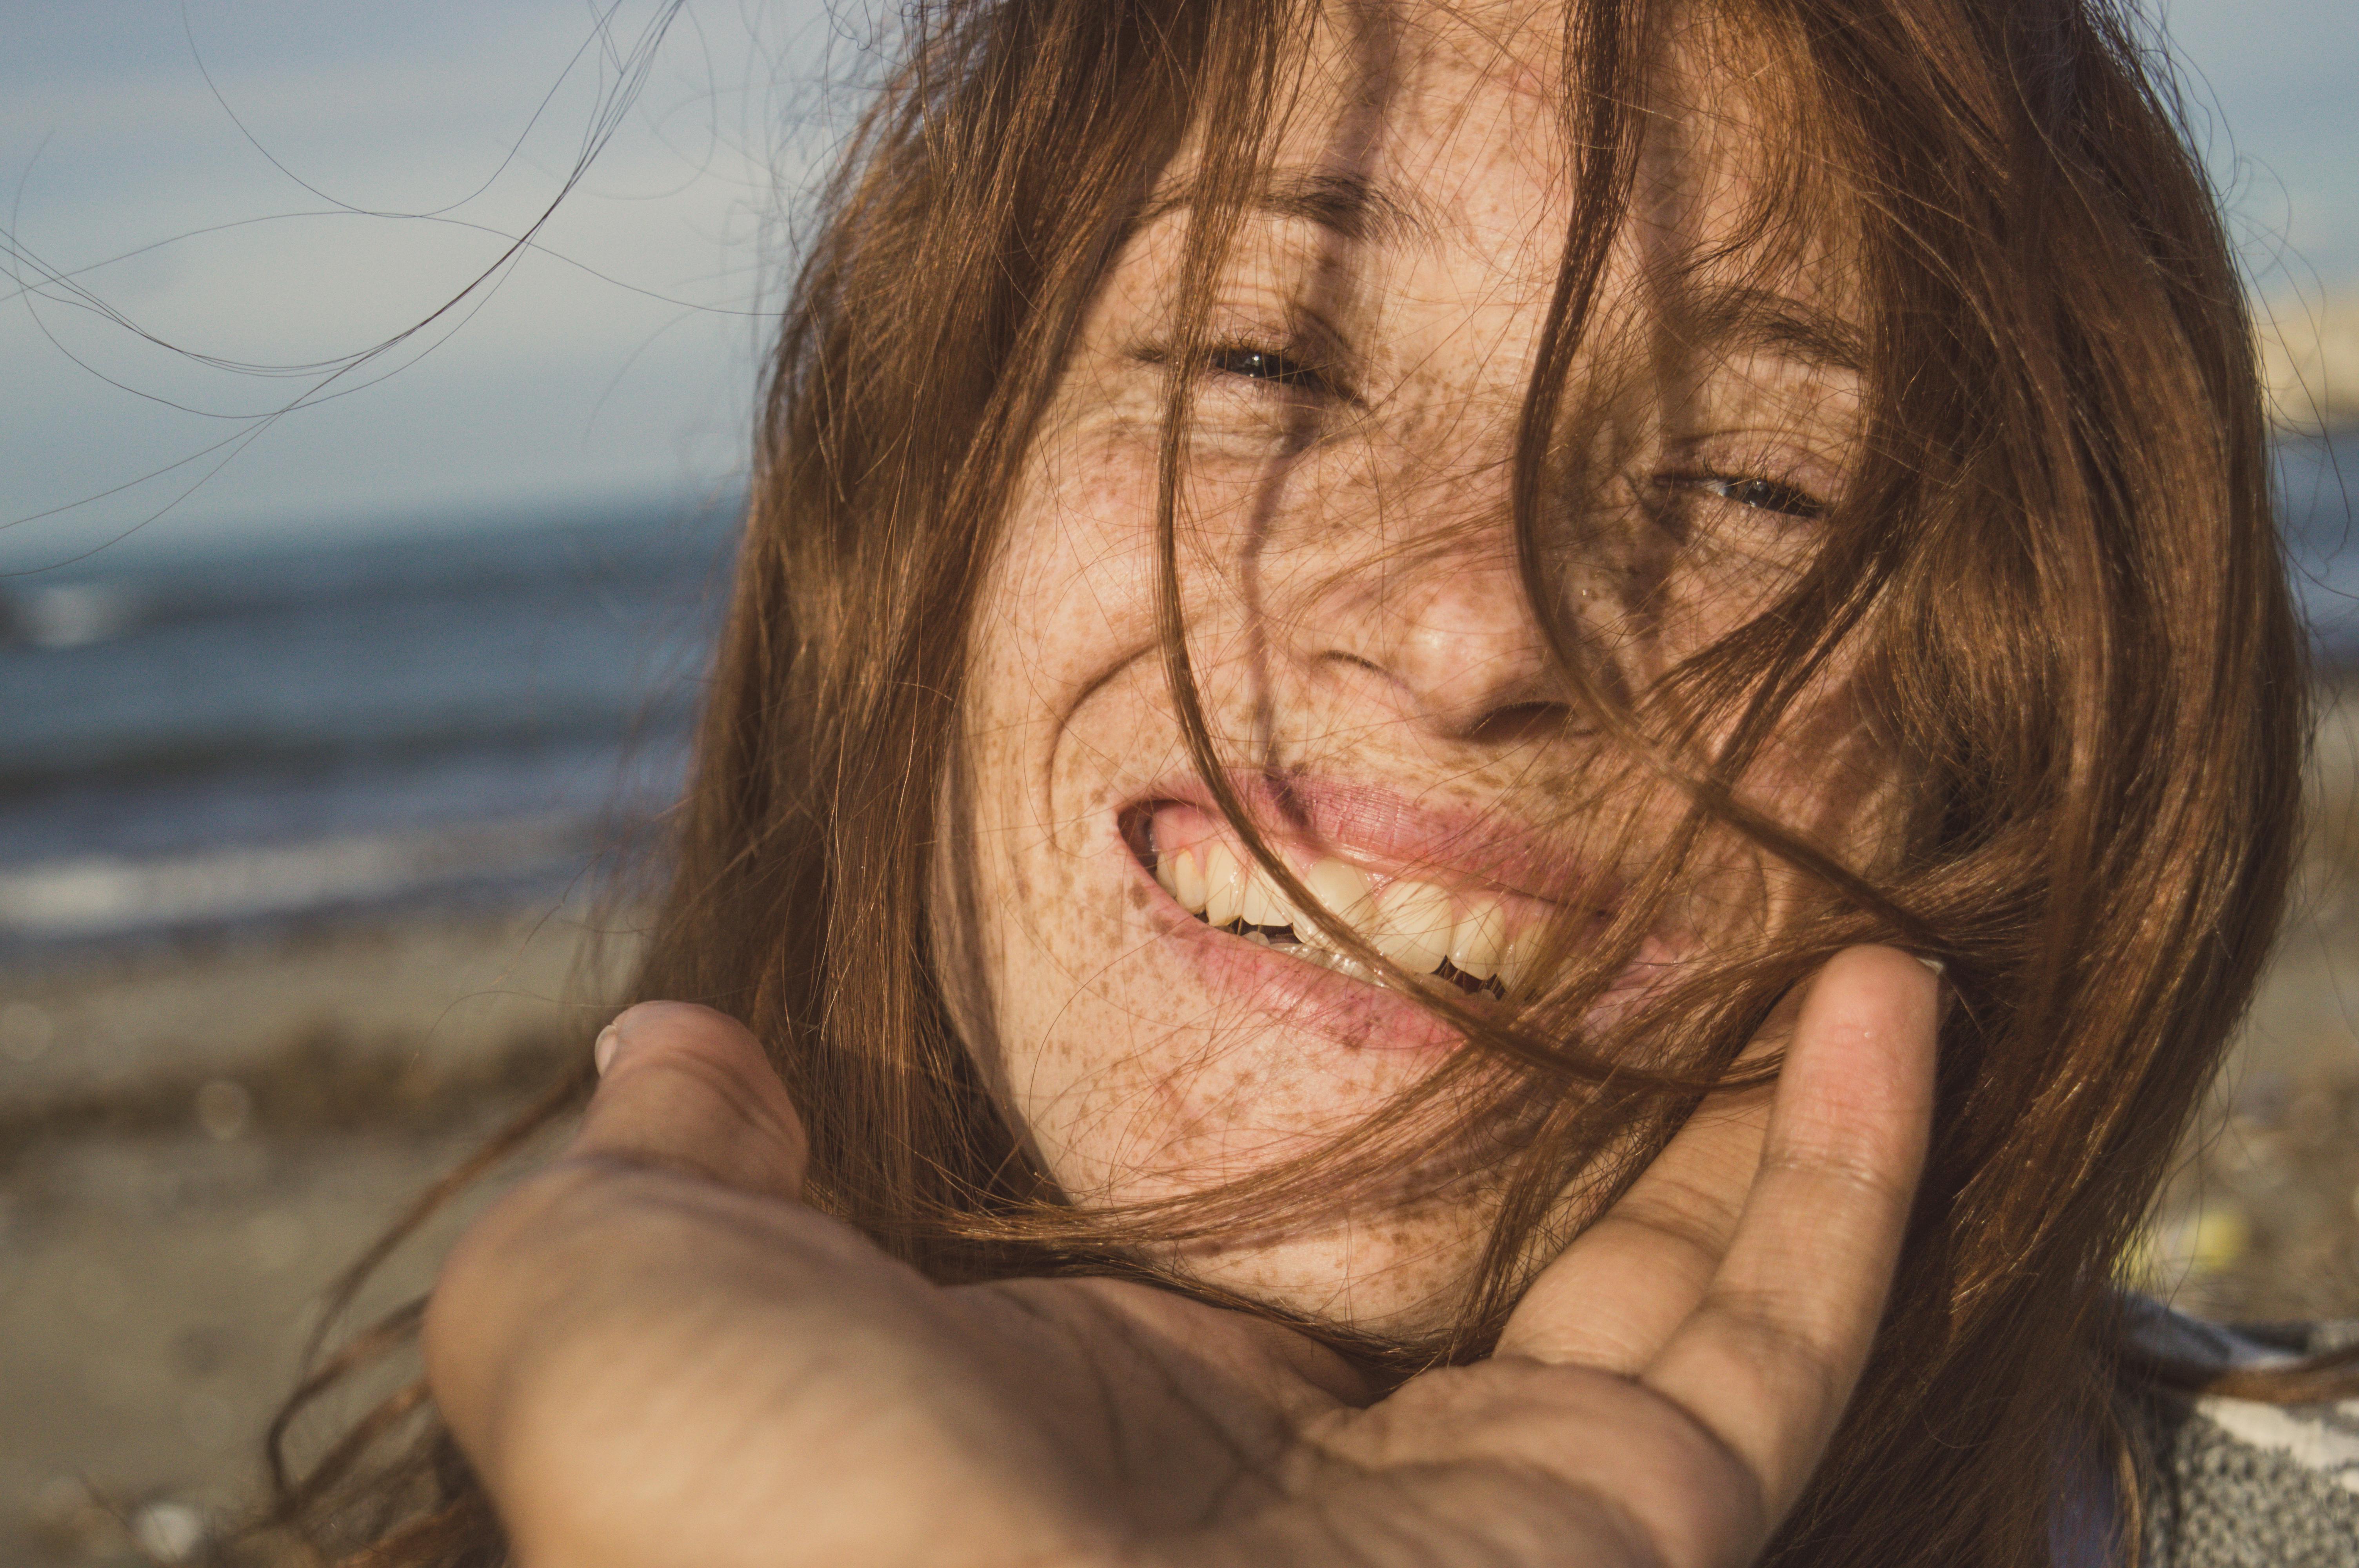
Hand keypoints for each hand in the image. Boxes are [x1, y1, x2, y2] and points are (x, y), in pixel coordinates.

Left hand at [423, 947, 1937, 1567]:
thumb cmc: (743, 1511)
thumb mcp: (617, 1301)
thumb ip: (667, 1179)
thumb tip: (667, 1051)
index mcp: (1108, 1423)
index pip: (1269, 1258)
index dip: (1345, 1102)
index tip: (1409, 936)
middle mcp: (1319, 1484)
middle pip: (1509, 1265)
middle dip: (1607, 1099)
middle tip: (1677, 917)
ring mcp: (1495, 1520)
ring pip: (1682, 1293)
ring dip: (1770, 1112)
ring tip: (1830, 918)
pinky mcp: (1623, 1533)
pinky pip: (1775, 1338)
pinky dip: (1851, 1169)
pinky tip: (1882, 994)